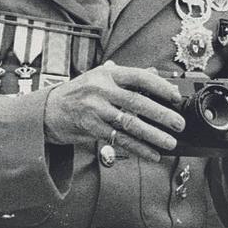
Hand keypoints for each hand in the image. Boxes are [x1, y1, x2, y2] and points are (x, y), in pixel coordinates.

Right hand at [44, 62, 184, 161]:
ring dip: (153, 135)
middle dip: (162, 114)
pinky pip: (119, 139)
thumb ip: (127, 77)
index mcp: (108, 74)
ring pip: (130, 124)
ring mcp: (95, 110)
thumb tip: (156, 75)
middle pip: (138, 102)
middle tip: (179, 123)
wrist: (48, 110)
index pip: (139, 77)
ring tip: (170, 142)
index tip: (176, 96)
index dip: (160, 86)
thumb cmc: (79, 92)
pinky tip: (152, 154)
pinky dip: (138, 148)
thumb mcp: (101, 77)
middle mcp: (101, 90)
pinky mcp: (91, 128)